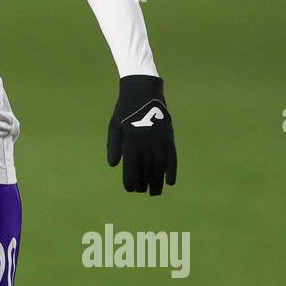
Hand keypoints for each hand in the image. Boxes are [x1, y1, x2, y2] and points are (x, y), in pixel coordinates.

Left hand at [107, 74, 176, 194]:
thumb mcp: (114, 126)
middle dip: (143, 184)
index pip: (131, 169)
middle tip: (142, 192)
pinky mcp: (169, 138)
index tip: (130, 189)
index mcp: (130, 142)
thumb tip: (113, 165)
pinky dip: (171, 171)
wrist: (143, 92)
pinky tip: (170, 182)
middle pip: (146, 171)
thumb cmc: (125, 110)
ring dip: (157, 182)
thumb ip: (113, 146)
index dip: (130, 181)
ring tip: (154, 192)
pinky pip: (171, 158)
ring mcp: (159, 141)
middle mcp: (146, 144)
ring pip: (159, 168)